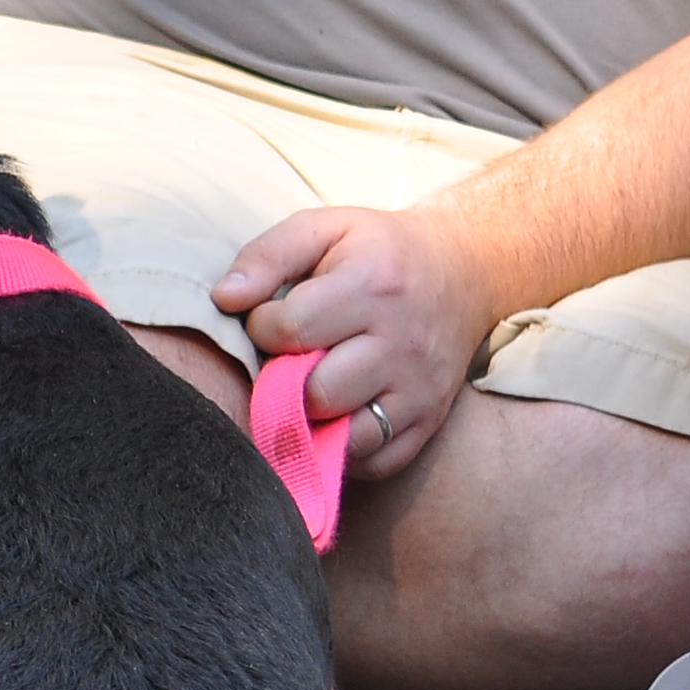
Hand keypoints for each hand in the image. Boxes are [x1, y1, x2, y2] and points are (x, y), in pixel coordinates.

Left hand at [213, 204, 508, 480]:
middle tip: (288, 361)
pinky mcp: (430, 421)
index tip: (270, 320)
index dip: (263, 328)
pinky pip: (376, 460)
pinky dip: (345, 450)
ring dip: (313, 421)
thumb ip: (267, 256)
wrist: (465, 271)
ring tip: (309, 389)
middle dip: (285, 382)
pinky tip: (336, 415)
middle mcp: (403, 343)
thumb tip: (224, 298)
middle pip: (317, 393)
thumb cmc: (378, 251)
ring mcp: (420, 388)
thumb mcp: (324, 228)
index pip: (293, 330)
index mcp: (374, 286)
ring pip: (345, 435)